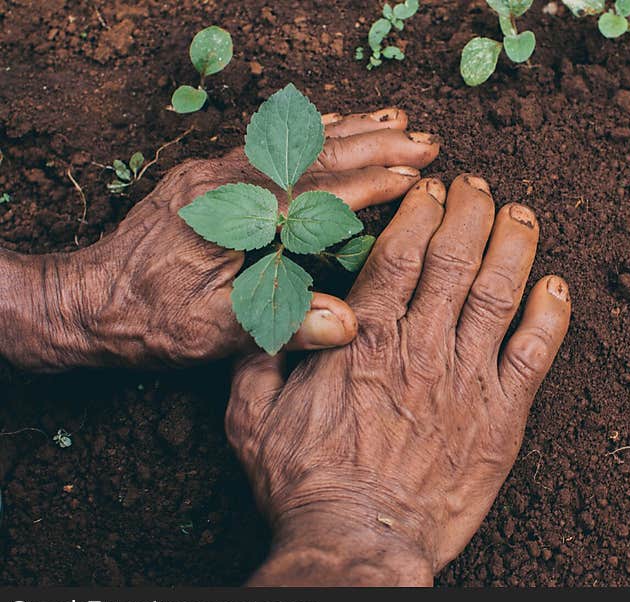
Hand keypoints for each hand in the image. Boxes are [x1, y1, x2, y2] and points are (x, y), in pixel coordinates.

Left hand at [0, 109, 439, 370]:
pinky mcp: (210, 179)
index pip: (314, 192)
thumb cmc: (147, 321)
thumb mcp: (212, 334)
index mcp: (231, 214)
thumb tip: (349, 324)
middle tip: (426, 140)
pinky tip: (337, 129)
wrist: (85, 301)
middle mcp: (223, 181)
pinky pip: (271, 146)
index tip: (414, 179)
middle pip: (312, 153)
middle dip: (373, 143)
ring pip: (293, 141)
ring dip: (350, 129)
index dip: (368, 185)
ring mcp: (215, 174)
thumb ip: (281, 324)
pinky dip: (313, 135)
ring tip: (397, 120)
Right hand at [227, 175, 571, 585]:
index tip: (432, 189)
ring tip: (521, 214)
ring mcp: (466, 379)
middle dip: (471, 210)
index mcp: (364, 337)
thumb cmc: (305, 484)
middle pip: (455, 257)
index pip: (402, 252)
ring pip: (499, 291)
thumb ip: (262, 354)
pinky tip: (555, 284)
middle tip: (477, 186)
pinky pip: (536, 351)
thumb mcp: (252, 416)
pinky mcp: (501, 416)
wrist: (357, 541)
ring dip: (513, 243)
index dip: (422, 210)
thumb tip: (275, 309)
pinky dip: (551, 313)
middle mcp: (419, 346)